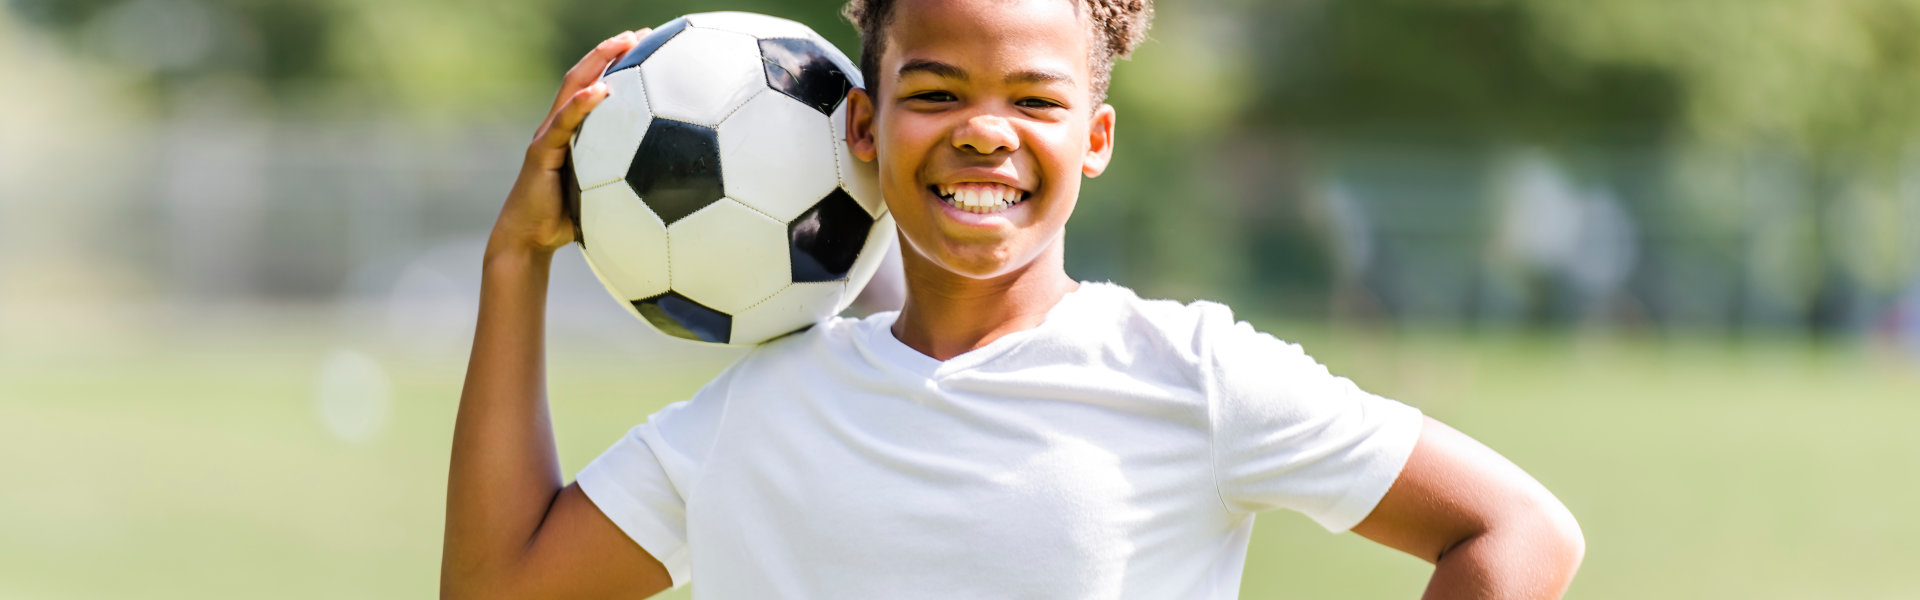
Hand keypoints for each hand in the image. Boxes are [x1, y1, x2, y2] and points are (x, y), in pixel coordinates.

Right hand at [487, 29, 645, 257]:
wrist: (529, 241)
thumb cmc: (567, 221)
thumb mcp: (603, 196)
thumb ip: (627, 183)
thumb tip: (670, 183)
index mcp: (574, 133)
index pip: (595, 87)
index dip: (617, 65)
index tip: (648, 47)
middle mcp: (559, 126)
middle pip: (584, 76)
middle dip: (611, 51)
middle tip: (642, 33)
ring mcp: (548, 135)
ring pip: (572, 88)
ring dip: (598, 62)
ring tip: (624, 43)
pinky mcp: (541, 151)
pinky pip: (563, 122)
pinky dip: (582, 103)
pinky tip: (602, 89)